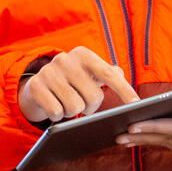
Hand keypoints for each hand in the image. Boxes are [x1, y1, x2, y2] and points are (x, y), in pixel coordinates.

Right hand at [18, 46, 139, 122]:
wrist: (37, 87)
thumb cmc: (72, 82)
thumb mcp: (90, 74)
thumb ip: (109, 73)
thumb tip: (120, 72)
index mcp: (83, 54)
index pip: (108, 73)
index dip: (123, 89)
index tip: (136, 103)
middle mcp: (65, 59)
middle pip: (93, 98)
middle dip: (90, 108)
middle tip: (81, 103)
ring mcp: (48, 72)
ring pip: (75, 107)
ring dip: (72, 112)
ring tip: (65, 103)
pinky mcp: (35, 86)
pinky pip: (56, 112)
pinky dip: (57, 116)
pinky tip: (53, 107)